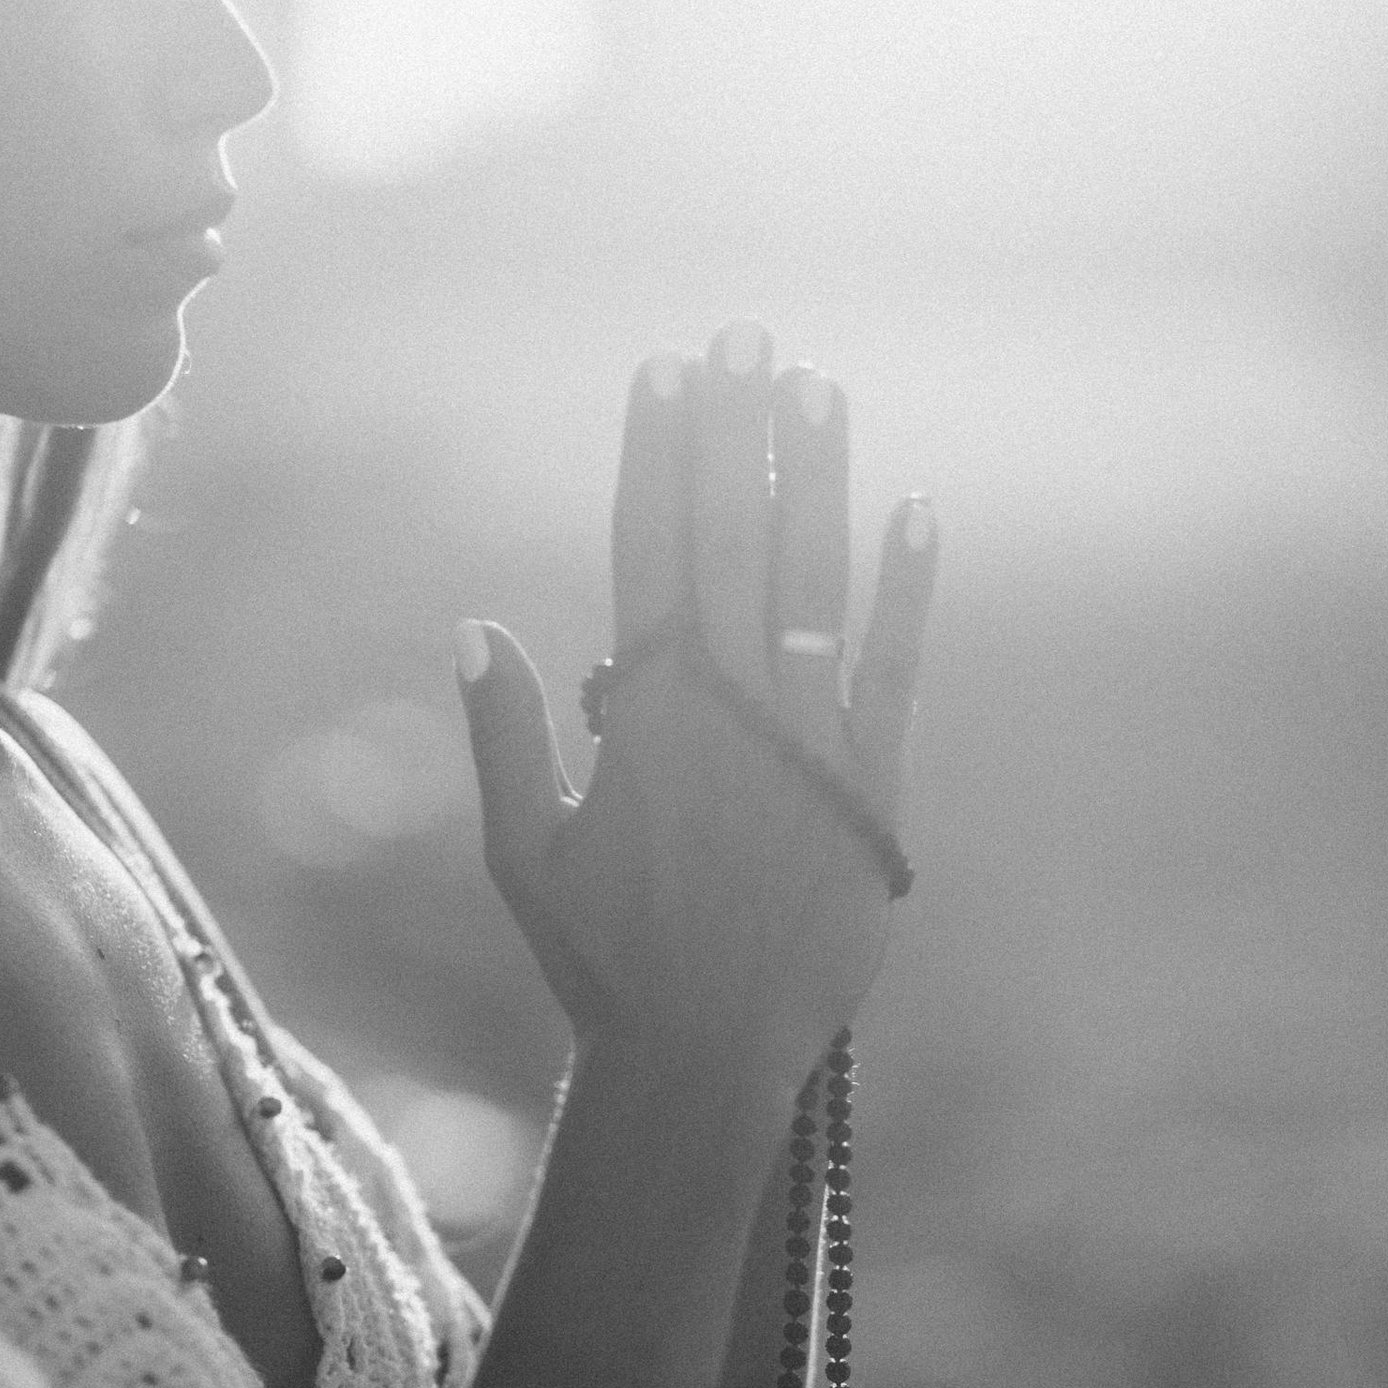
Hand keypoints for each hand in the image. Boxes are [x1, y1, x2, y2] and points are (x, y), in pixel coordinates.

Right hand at [455, 319, 936, 1095]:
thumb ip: (505, 737)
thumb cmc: (603, 961)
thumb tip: (473, 626)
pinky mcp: (872, 791)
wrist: (708, 1053)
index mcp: (644, 721)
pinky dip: (905, 593)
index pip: (648, 555)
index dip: (657, 457)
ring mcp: (808, 746)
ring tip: (817, 384)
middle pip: (731, 543)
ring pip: (810, 584)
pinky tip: (915, 509)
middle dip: (736, 433)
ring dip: (815, 479)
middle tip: (746, 334)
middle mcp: (730, 714)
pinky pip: (893, 671)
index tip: (664, 370)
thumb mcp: (526, 855)